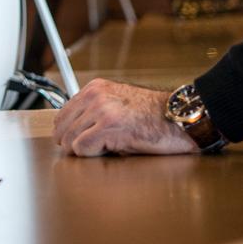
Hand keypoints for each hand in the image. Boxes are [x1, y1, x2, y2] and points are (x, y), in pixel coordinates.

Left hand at [53, 79, 197, 156]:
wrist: (180, 118)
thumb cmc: (153, 116)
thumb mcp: (118, 106)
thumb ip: (94, 113)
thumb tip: (72, 134)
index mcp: (95, 88)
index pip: (62, 114)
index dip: (68, 133)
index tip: (76, 142)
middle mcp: (95, 96)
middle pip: (62, 128)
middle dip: (73, 144)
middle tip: (93, 150)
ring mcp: (101, 110)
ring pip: (70, 140)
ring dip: (86, 150)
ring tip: (107, 147)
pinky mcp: (108, 126)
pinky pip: (83, 148)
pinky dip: (94, 154)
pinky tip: (113, 149)